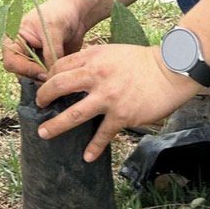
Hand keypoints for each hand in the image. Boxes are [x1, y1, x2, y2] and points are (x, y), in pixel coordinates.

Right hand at [1, 0, 87, 78]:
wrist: (76, 14)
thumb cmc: (60, 13)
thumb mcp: (52, 30)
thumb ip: (50, 53)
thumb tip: (49, 76)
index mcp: (14, 38)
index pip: (11, 61)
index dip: (26, 69)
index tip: (45, 72)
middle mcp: (20, 50)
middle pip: (20, 73)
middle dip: (36, 76)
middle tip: (53, 76)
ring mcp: (32, 59)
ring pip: (32, 79)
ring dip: (44, 80)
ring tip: (59, 74)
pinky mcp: (44, 66)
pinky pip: (44, 79)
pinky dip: (52, 80)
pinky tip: (62, 74)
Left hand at [36, 43, 197, 161]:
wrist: (170, 70)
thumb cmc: (142, 60)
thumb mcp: (112, 51)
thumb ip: (92, 60)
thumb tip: (75, 70)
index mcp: (92, 57)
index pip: (60, 66)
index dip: (49, 76)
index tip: (45, 86)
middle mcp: (96, 76)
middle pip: (59, 86)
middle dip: (44, 97)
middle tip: (39, 105)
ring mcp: (108, 97)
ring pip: (73, 114)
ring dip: (56, 126)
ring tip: (44, 133)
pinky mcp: (121, 115)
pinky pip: (102, 134)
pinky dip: (94, 147)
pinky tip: (87, 157)